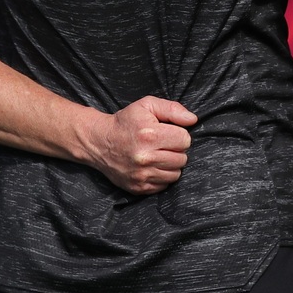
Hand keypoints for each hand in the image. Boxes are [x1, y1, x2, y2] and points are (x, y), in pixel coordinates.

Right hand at [76, 95, 197, 193]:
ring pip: (175, 174)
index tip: (169, 133)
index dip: (179, 135)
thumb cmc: (125, 122)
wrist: (99, 142)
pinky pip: (164, 185)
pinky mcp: (138, 187)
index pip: (185, 140)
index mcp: (149, 135)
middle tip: (163, 145)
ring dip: (171, 165)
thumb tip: (193, 120)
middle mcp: (145, 157)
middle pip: (182, 159)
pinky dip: (162, 176)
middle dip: (176, 150)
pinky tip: (152, 166)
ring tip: (159, 155)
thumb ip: (172, 109)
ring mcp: (141, 175)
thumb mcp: (147, 105)